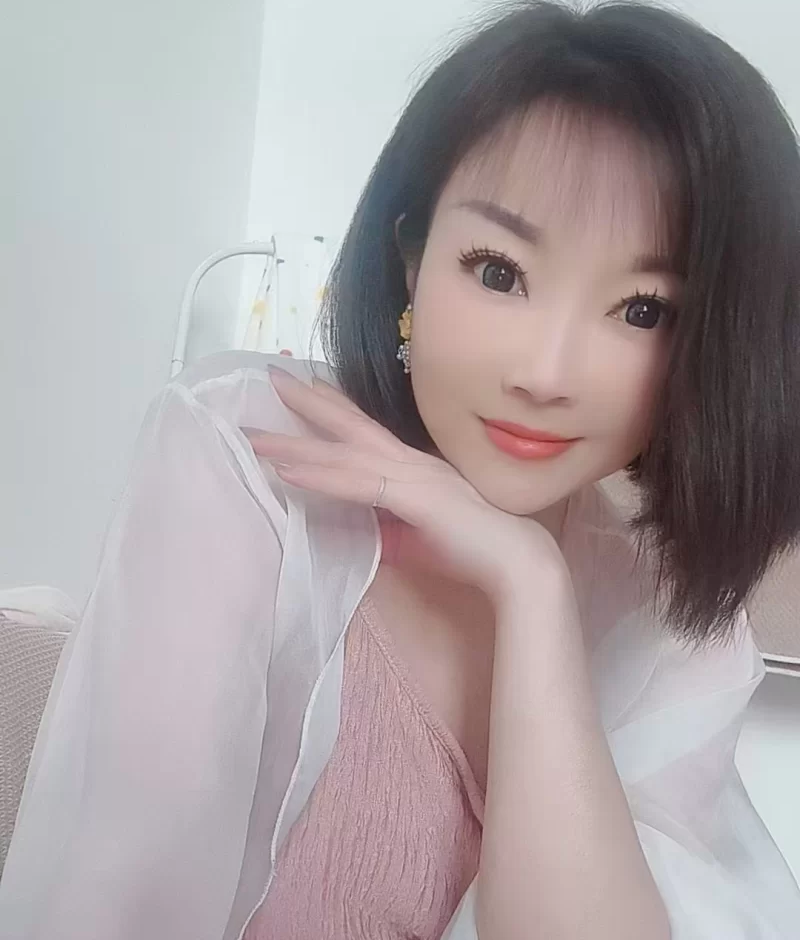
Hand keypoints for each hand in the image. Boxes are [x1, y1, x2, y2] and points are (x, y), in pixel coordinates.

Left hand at [246, 368, 565, 605]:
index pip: (365, 432)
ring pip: (343, 453)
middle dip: (308, 402)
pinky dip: (321, 476)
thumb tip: (364, 532)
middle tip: (270, 377)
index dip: (333, 409)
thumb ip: (390, 531)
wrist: (519, 561)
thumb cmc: (476, 550)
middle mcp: (410, 461)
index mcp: (414, 467)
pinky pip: (357, 483)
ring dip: (297, 444)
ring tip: (256, 435)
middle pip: (349, 426)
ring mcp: (411, 475)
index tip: (303, 389)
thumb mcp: (419, 538)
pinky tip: (289, 472)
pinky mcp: (413, 497)